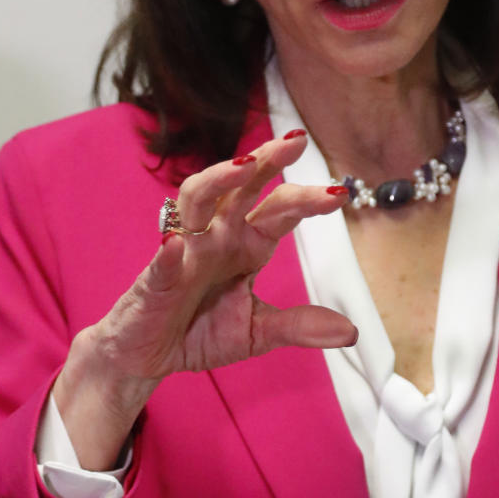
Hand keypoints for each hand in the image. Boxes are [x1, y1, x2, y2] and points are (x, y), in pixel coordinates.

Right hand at [53, 131, 355, 468]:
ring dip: (218, 180)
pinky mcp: (155, 279)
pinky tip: (176, 245)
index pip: (281, 209)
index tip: (340, 193)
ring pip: (196, 199)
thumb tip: (350, 331)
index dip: (308, 198)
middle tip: (295, 141)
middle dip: (267, 160)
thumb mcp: (256, 331)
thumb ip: (299, 326)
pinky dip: (169, 252)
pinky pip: (162, 260)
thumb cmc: (200, 331)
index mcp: (247, 243)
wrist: (148, 356)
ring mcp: (184, 251)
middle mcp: (217, 235)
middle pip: (242, 186)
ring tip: (242, 166)